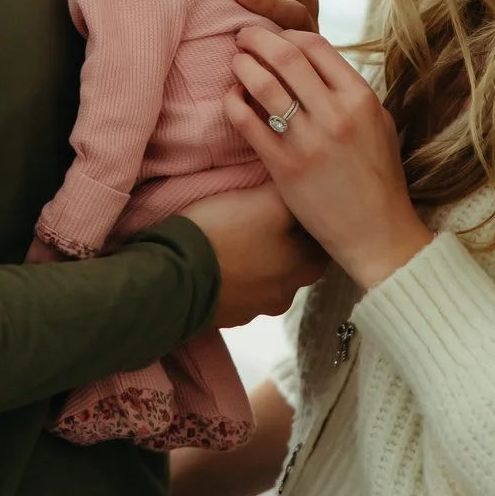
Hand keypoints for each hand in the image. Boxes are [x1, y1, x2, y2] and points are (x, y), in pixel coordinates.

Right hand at [179, 184, 328, 329]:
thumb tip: (304, 181)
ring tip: (238, 232)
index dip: (309, 215)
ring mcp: (255, 309)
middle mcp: (287, 294)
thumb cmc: (225, 233)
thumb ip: (292, 190)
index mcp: (306, 268)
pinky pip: (237, 288)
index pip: (321, 238)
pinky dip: (233, 273)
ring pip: (265, 274)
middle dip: (284, 237)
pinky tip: (219, 255)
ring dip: (257, 257)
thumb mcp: (267, 200)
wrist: (173, 276)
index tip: (293, 199)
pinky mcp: (226, 315)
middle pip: (294, 257)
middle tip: (263, 212)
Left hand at [223, 27, 433, 291]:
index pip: (316, 46)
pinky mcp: (284, 167)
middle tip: (243, 35)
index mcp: (361, 99)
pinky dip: (234, 102)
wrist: (376, 233)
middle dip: (257, 38)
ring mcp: (308, 141)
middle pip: (285, 56)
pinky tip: (232, 97)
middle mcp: (335, 115)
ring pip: (262, 85)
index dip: (288, 34)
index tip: (275, 36)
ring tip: (235, 61)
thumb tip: (315, 62)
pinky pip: (247, 122)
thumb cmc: (378, 177)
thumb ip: (350, 91)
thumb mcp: (380, 123)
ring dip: (242, 65)